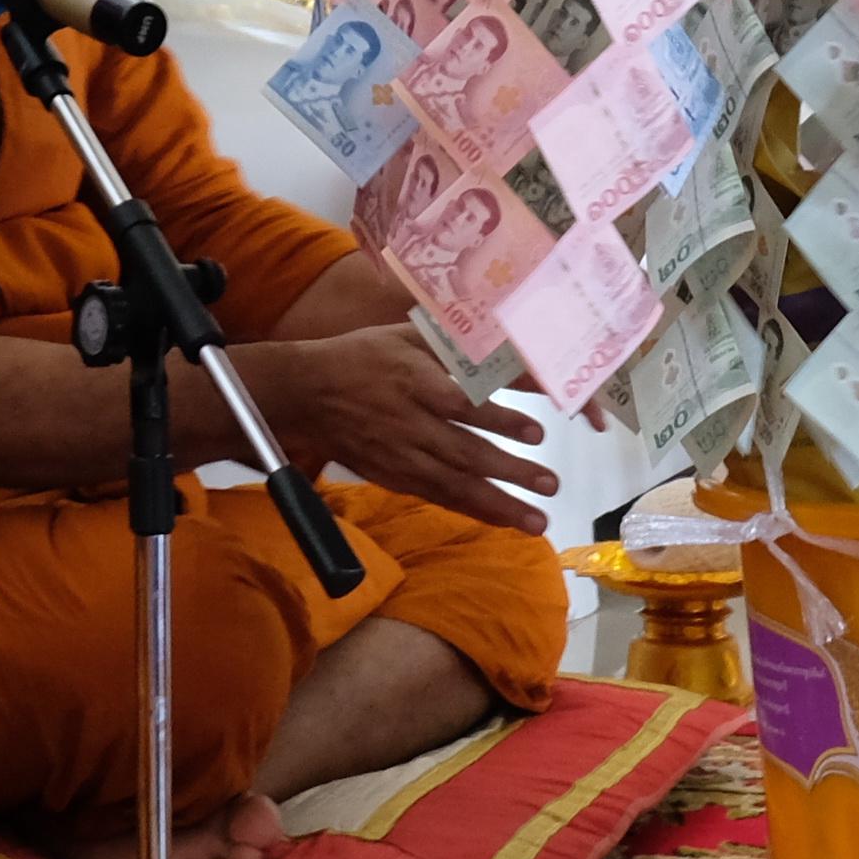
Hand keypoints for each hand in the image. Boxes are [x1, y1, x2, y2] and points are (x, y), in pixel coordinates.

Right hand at [243, 326, 559, 531]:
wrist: (307, 394)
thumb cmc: (364, 357)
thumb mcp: (406, 337)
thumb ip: (454, 345)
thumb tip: (507, 344)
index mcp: (414, 382)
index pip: (463, 405)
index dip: (500, 420)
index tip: (537, 433)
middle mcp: (410, 424)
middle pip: (465, 453)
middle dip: (510, 472)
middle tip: (551, 484)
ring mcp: (401, 456)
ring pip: (454, 485)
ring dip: (498, 505)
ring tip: (537, 521)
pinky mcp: (394, 478)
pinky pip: (438, 498)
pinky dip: (472, 511)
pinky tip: (503, 520)